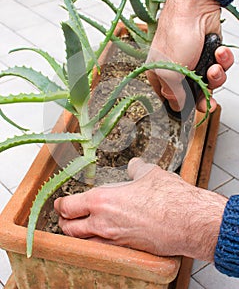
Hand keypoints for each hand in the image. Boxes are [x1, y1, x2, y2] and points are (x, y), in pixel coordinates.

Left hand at [54, 158, 226, 260]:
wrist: (188, 220)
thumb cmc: (168, 196)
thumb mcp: (149, 172)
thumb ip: (136, 169)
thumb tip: (134, 166)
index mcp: (103, 200)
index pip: (68, 207)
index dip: (60, 205)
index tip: (59, 203)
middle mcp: (103, 223)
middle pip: (69, 228)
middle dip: (64, 222)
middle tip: (65, 216)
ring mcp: (114, 240)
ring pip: (83, 242)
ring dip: (78, 235)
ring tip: (80, 227)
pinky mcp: (127, 249)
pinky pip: (101, 249)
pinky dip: (95, 243)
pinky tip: (102, 236)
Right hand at [147, 0, 233, 111]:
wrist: (196, 8)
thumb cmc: (176, 35)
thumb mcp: (170, 72)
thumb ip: (174, 93)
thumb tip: (178, 107)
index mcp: (160, 75)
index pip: (170, 99)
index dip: (182, 106)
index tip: (192, 110)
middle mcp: (176, 69)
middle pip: (193, 93)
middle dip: (204, 95)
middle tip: (209, 101)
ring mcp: (194, 61)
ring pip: (209, 81)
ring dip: (215, 76)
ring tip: (213, 66)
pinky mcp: (209, 53)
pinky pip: (220, 66)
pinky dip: (222, 60)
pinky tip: (218, 51)